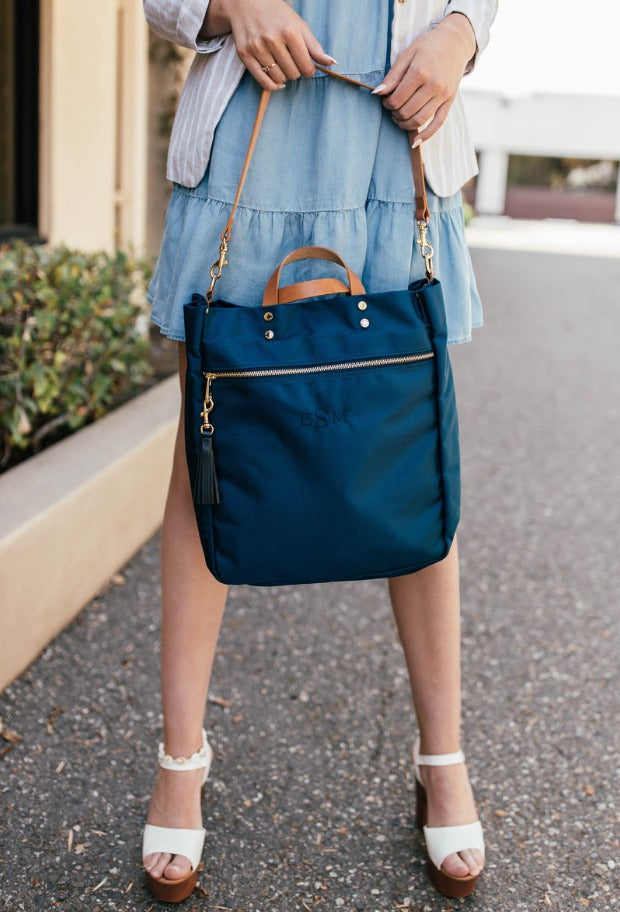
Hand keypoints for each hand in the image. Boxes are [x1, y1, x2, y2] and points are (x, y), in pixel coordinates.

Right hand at [202, 0, 336, 90]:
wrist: (246, 3)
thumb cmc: (276, 14)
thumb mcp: (299, 25)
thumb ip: (315, 46)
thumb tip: (332, 63)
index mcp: (289, 31)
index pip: (306, 67)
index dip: (309, 70)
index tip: (306, 66)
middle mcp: (272, 40)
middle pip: (293, 74)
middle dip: (296, 71)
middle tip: (291, 62)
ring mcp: (257, 48)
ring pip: (279, 79)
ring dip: (283, 76)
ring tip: (282, 65)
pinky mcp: (244, 55)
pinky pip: (263, 82)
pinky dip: (272, 85)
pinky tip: (275, 80)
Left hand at [373, 13, 475, 143]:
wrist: (455, 42)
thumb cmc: (427, 47)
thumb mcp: (407, 54)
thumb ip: (392, 75)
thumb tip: (377, 93)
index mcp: (420, 72)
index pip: (397, 99)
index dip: (387, 103)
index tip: (385, 99)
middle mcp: (433, 85)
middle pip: (406, 111)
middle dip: (394, 113)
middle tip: (391, 107)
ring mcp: (443, 95)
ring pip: (419, 120)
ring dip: (404, 124)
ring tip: (398, 118)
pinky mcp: (450, 101)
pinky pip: (437, 124)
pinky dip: (425, 135)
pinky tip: (414, 142)